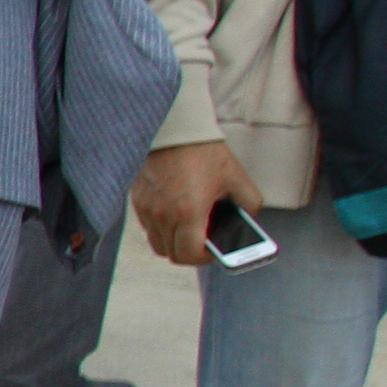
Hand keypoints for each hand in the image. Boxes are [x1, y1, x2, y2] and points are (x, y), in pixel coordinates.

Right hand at [132, 140, 254, 266]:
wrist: (174, 127)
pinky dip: (161, 227)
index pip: (189, 255)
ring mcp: (147, 208)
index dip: (203, 259)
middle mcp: (163, 215)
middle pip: (170, 253)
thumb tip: (248, 216)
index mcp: (188, 212)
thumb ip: (249, 201)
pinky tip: (174, 213)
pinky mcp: (137, 199)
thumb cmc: (203, 150)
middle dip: (188, 253)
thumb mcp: (235, 175)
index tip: (212, 251)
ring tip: (188, 229)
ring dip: (172, 242)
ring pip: (156, 242)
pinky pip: (148, 225)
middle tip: (202, 242)